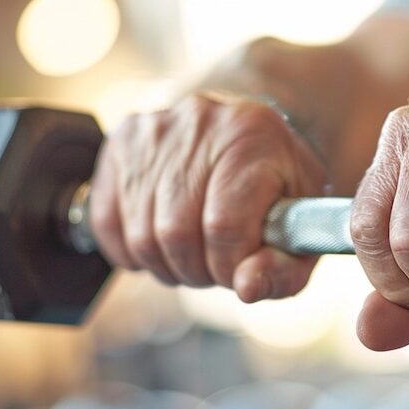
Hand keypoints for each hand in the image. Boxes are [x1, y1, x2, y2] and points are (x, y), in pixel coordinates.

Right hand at [90, 93, 326, 300]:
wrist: (245, 133)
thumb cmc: (275, 187)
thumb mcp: (301, 227)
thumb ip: (284, 268)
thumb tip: (246, 288)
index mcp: (253, 134)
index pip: (224, 226)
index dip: (230, 266)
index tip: (241, 270)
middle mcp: (198, 121)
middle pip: (176, 233)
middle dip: (198, 269)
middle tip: (216, 264)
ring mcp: (152, 130)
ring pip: (141, 236)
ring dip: (167, 264)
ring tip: (194, 251)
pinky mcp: (120, 142)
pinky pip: (108, 223)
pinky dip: (133, 251)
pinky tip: (163, 242)